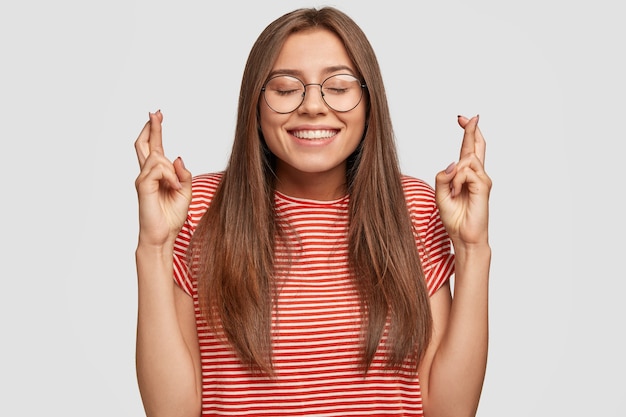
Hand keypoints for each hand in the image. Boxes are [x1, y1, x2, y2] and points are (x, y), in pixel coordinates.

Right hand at [134, 110, 191, 246]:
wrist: (162, 236)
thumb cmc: (171, 217)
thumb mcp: (185, 192)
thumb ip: (184, 174)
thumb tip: (178, 158)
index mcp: (157, 175)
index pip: (154, 148)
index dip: (155, 131)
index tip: (157, 116)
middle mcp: (147, 174)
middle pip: (144, 144)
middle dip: (150, 128)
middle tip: (155, 113)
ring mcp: (143, 179)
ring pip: (158, 157)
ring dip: (172, 169)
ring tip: (177, 186)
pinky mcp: (143, 185)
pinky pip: (158, 169)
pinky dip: (170, 176)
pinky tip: (174, 186)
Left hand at [435, 115, 491, 246]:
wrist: (464, 237)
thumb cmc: (454, 218)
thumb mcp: (440, 194)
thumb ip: (443, 177)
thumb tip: (453, 163)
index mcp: (466, 176)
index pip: (469, 150)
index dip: (468, 133)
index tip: (463, 119)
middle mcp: (477, 175)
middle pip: (476, 147)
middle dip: (471, 130)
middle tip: (466, 117)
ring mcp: (482, 180)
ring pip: (465, 161)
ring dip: (454, 175)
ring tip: (454, 192)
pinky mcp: (484, 186)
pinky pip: (466, 172)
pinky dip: (457, 181)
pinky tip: (458, 193)